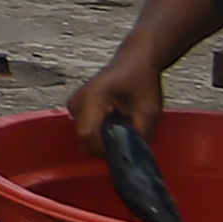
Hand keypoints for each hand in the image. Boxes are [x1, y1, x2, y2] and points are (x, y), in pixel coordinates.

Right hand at [66, 46, 169, 161]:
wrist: (135, 61)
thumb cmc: (142, 81)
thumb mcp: (148, 112)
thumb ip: (139, 138)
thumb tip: (133, 160)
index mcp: (91, 98)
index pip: (87, 137)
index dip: (105, 150)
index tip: (124, 145)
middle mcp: (77, 102)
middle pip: (85, 141)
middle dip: (107, 145)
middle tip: (128, 133)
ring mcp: (74, 105)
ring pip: (85, 138)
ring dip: (105, 138)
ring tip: (123, 122)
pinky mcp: (77, 108)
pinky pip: (86, 131)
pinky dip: (101, 132)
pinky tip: (115, 120)